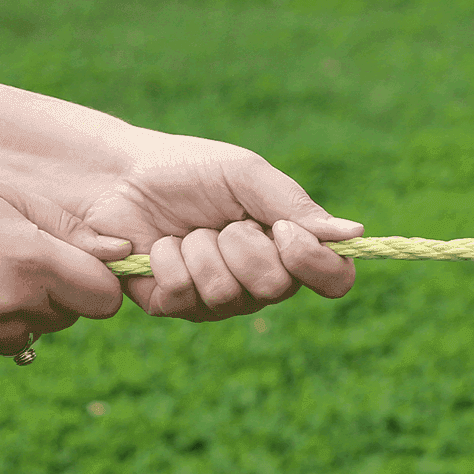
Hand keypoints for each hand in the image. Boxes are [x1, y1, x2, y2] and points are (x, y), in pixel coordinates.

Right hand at [0, 176, 128, 372]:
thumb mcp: (1, 196)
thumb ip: (67, 227)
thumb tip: (124, 252)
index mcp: (32, 263)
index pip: (105, 299)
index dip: (94, 285)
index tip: (75, 271)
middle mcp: (10, 308)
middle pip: (67, 318)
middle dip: (51, 296)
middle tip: (8, 265)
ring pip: (26, 338)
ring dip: (12, 316)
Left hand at [24, 127, 363, 321]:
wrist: (119, 174)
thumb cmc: (189, 169)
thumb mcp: (248, 175)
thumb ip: (297, 207)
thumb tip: (354, 234)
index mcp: (290, 248)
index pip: (334, 279)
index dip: (316, 264)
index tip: (286, 232)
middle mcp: (261, 281)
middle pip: (277, 288)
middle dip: (244, 244)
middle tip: (222, 221)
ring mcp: (219, 299)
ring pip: (228, 293)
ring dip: (202, 249)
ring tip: (187, 230)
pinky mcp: (174, 305)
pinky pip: (184, 296)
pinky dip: (169, 260)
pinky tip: (160, 246)